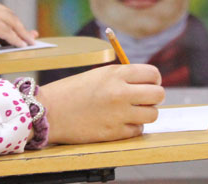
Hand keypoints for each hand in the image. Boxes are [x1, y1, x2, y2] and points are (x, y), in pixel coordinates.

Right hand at [0, 1, 37, 47]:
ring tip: (29, 42)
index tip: (22, 29)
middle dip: (21, 27)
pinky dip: (15, 39)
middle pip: (8, 15)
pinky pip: (6, 32)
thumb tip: (6, 38)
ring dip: (22, 33)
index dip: (13, 21)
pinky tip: (21, 45)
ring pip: (10, 22)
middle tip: (31, 36)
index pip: (1, 11)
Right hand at [38, 64, 164, 144]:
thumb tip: (147, 83)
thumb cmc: (72, 91)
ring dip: (145, 114)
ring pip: (152, 114)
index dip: (154, 79)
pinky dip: (132, 127)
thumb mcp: (98, 75)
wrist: (49, 111)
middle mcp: (120, 93)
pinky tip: (119, 122)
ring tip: (132, 112)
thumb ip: (122, 77)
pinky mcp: (114, 133)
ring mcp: (119, 114)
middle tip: (144, 100)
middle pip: (158, 94)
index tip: (149, 84)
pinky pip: (138, 130)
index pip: (153, 73)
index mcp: (116, 74)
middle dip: (154, 97)